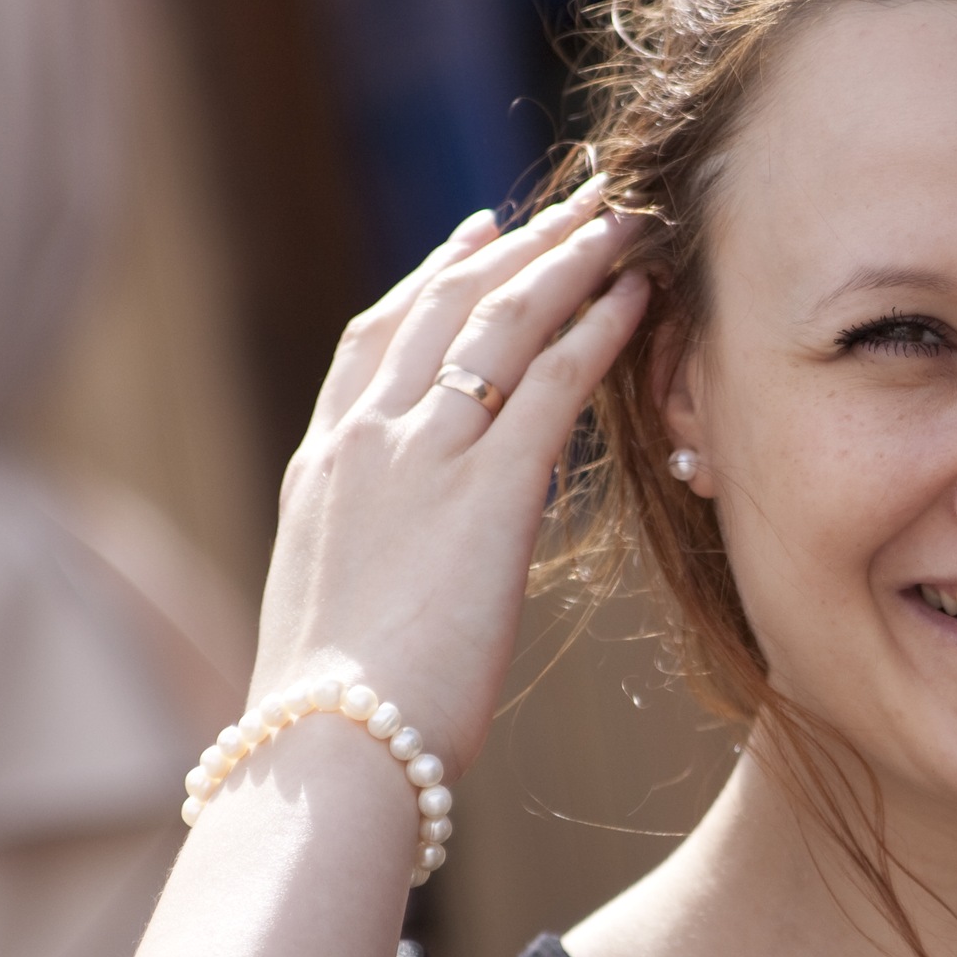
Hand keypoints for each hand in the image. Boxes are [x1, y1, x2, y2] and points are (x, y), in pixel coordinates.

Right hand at [250, 180, 648, 773]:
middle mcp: (364, 440)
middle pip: (442, 305)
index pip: (374, 338)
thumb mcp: (335, 611)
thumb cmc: (334, 719)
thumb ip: (373, 559)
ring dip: (567, 261)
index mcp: (321, 467)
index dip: (432, 276)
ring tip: (622, 220)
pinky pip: (551, 379)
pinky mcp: (484, 491)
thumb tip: (409, 571)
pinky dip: (595, 326)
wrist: (328, 751)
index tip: (475, 238)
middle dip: (516, 246)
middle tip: (573, 204)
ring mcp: (419, 456)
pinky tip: (635, 296)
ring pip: (500, 321)